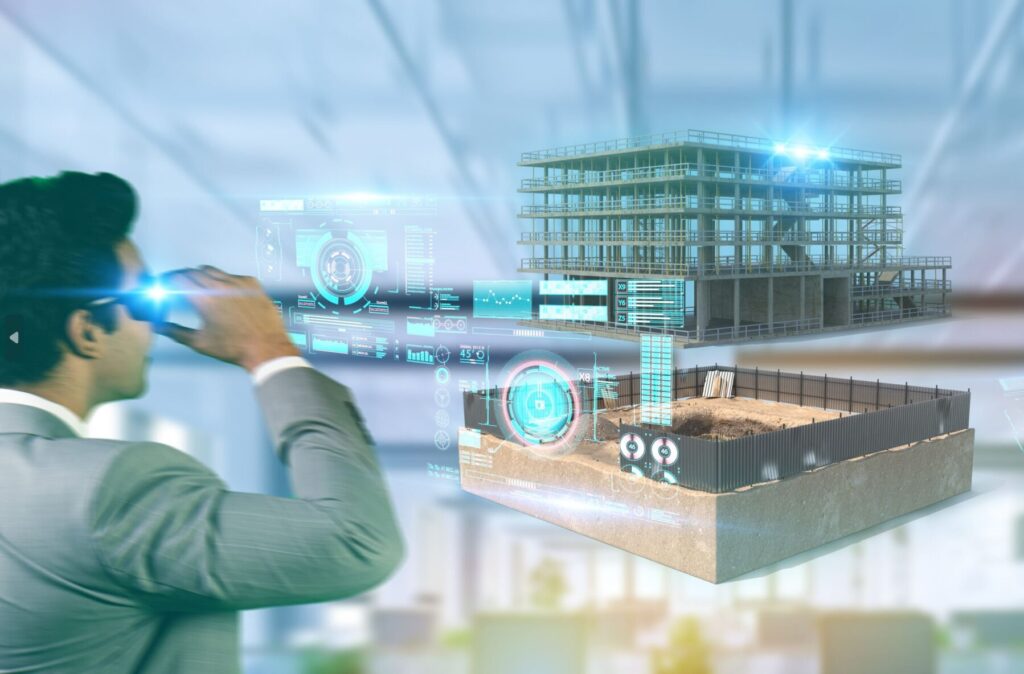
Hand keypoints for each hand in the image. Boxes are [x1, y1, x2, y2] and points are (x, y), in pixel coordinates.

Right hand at [155, 266, 298, 371]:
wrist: (267, 348)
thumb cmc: (232, 348)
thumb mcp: (200, 343)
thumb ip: (175, 332)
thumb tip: (158, 326)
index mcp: (204, 300)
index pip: (178, 279)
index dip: (167, 279)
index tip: (163, 283)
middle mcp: (220, 286)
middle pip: (193, 272)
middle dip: (182, 277)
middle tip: (178, 285)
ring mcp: (238, 282)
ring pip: (212, 271)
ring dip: (201, 276)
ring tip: (199, 288)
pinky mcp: (252, 283)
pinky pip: (232, 275)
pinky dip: (223, 281)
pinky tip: (224, 294)